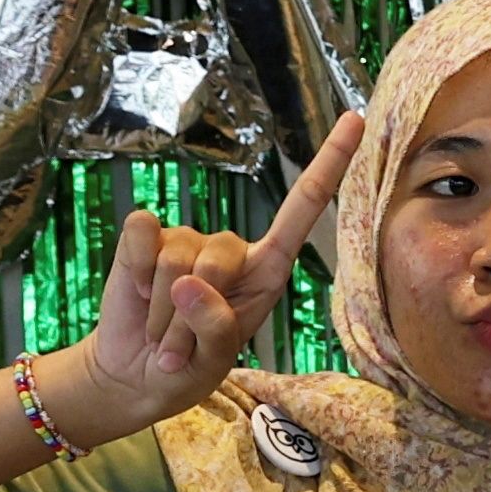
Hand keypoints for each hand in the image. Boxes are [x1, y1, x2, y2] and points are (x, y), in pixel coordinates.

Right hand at [70, 112, 360, 437]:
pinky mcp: (146, 236)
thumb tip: (189, 280)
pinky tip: (137, 294)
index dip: (329, 162)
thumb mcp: (213, 359)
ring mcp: (187, 239)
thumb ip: (213, 326)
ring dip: (163, 310)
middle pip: (219, 257)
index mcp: (268, 269)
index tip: (356, 120)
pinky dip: (135, 270)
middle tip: (179, 347)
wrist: (136, 371)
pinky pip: (142, 233)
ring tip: (162, 332)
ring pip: (176, 257)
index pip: (304, 207)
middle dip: (192, 312)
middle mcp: (232, 249)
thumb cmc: (189, 366)